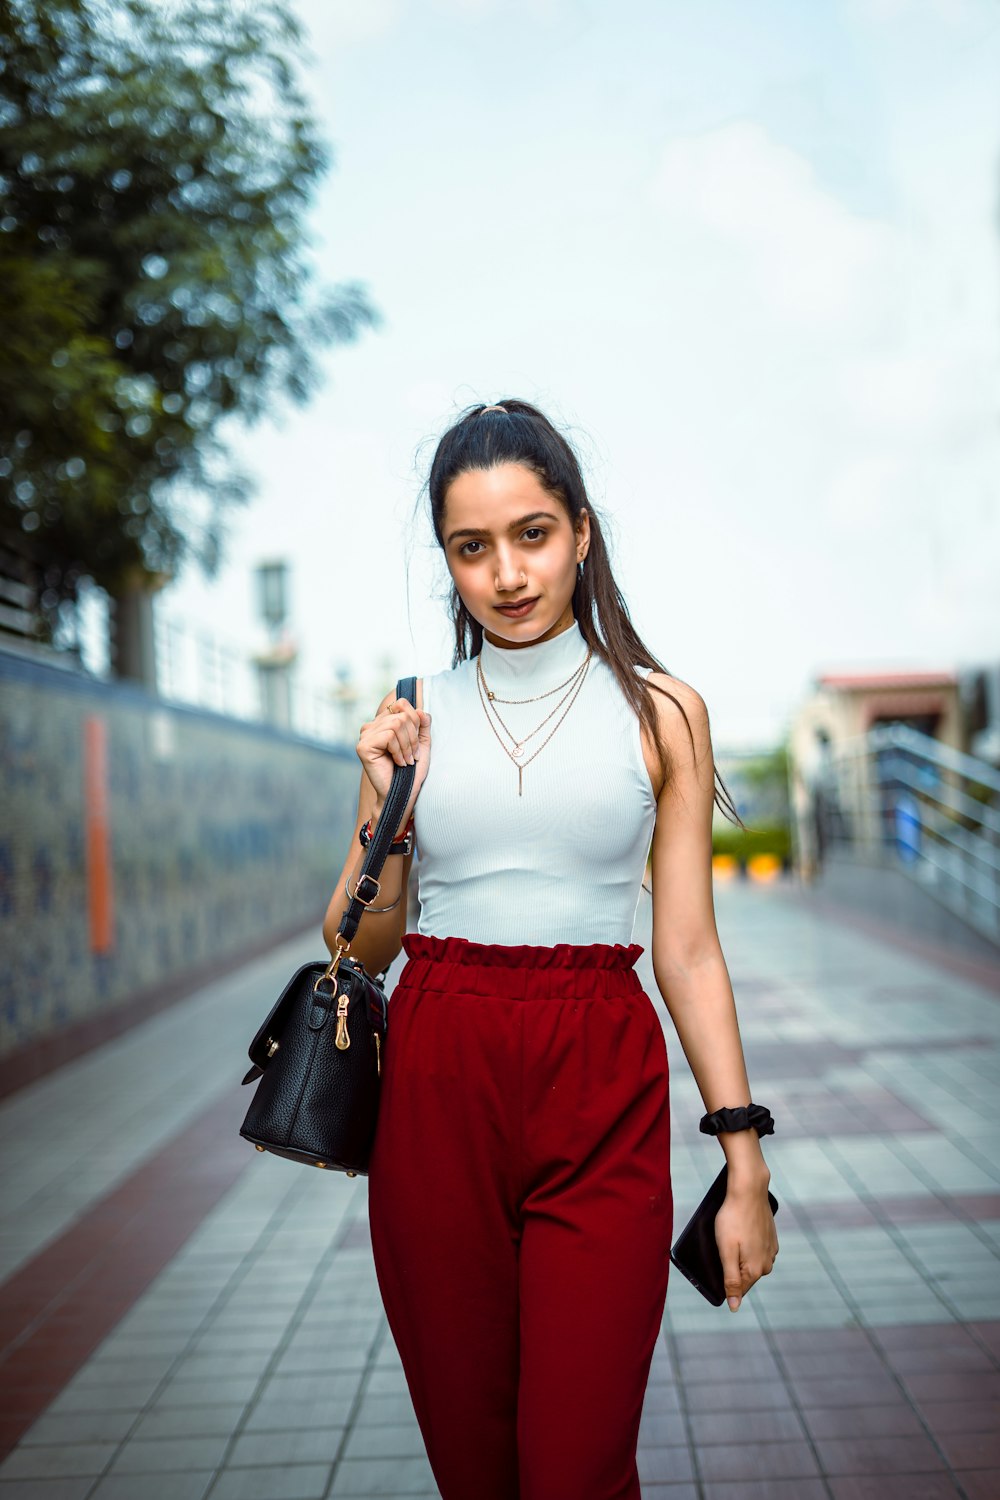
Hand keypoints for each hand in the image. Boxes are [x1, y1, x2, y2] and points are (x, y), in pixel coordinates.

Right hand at [357, 694, 431, 827]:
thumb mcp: (422, 743)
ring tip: (406, 761)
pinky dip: (399, 750)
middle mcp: (371, 726)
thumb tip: (420, 710)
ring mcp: (365, 736)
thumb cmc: (412, 770)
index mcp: (383, 723)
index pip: (401, 703)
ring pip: (396, 724)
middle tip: (412, 756)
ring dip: (407, 746)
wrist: (404, 792)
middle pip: (401, 715)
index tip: (416, 744)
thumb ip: (422, 725)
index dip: (415, 721)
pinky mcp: (363, 746)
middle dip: (413, 737)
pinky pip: (389, 735)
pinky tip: (398, 763)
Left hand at [714, 1175, 778, 1311]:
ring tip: (731, 1234)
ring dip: (739, 1253)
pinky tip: (740, 1229)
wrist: (749, 1190)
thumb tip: (734, 1306)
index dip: (724, 1280)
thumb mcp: (726, 1251)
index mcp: (756, 1270)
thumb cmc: (733, 1219)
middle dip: (731, 1264)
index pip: (738, 1289)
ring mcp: (771, 1250)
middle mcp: (767, 1263)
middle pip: (744, 1275)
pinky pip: (756, 1248)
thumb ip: (731, 1280)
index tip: (718, 1260)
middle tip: (723, 1244)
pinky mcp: (771, 1237)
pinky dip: (746, 1242)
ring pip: (750, 1261)